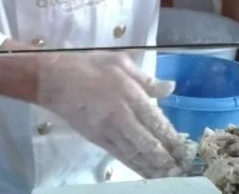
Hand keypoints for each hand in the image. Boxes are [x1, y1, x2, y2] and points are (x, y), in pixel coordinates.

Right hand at [36, 52, 193, 178]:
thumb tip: (170, 88)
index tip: (185, 150)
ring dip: (153, 167)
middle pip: (149, 143)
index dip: (172, 138)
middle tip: (183, 170)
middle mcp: (121, 115)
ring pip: (135, 154)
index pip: (157, 121)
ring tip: (171, 177)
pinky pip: (119, 155)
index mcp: (130, 94)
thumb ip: (146, 79)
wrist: (53, 78)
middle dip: (167, 158)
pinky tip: (146, 173)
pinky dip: (134, 165)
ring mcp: (108, 129)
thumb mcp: (120, 62)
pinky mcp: (96, 138)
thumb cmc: (88, 65)